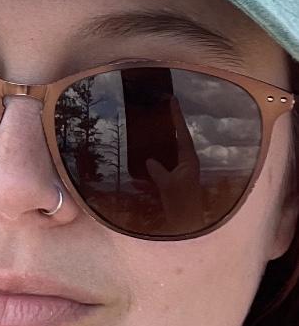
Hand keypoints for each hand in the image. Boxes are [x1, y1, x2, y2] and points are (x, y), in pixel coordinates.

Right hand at [144, 96, 204, 231]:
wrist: (187, 225)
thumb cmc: (181, 204)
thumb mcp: (167, 185)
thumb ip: (157, 171)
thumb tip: (149, 160)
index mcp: (188, 160)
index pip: (182, 133)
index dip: (177, 117)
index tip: (172, 100)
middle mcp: (186, 164)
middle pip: (176, 140)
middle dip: (168, 127)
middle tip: (159, 111)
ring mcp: (180, 173)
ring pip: (167, 154)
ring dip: (158, 146)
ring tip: (146, 135)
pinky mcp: (172, 183)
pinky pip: (160, 169)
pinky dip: (150, 169)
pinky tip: (137, 173)